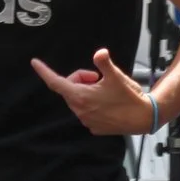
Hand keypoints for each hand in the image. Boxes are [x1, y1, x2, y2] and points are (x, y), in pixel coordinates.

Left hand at [32, 49, 155, 135]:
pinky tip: (108, 103)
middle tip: (97, 76)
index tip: (35, 63)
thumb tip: (99, 53)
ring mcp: (87, 121)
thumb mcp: (116, 76)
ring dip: (86, 91)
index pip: (55, 82)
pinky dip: (92, 103)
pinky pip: (87, 111)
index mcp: (80, 97)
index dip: (44, 72)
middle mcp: (80, 111)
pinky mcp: (94, 127)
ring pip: (78, 100)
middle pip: (69, 89)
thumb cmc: (129, 97)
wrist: (144, 118)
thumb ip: (104, 62)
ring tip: (105, 90)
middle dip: (80, 79)